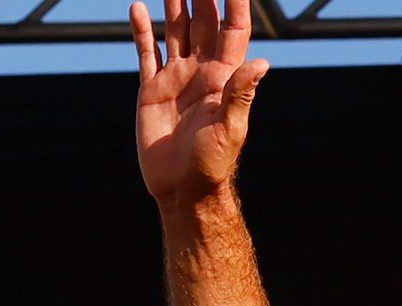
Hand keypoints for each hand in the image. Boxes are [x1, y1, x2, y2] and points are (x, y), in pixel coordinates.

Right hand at [130, 0, 264, 211]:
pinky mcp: (152, 90)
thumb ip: (241, 93)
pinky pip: (146, 53)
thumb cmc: (211, 164)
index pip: (232, 29)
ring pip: (176, 29)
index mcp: (223, 77)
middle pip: (203, 21)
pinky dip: (142, 31)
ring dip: (174, 3)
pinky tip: (138, 8)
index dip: (235, 2)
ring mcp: (175, 78)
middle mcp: (201, 71)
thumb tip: (263, 61)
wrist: (182, 190)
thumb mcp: (230, 128)